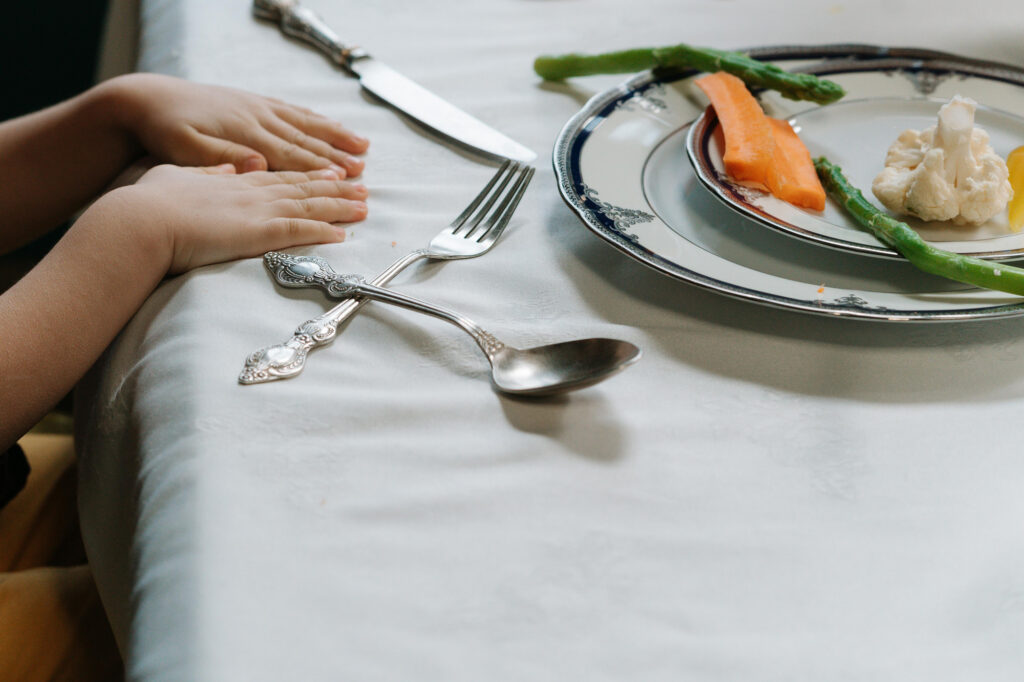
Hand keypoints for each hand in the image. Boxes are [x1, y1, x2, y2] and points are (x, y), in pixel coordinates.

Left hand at [100, 73, 368, 177]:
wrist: (146, 99)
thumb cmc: (164, 131)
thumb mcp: (185, 150)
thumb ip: (222, 159)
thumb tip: (258, 166)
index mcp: (245, 135)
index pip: (291, 155)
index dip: (320, 168)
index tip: (344, 179)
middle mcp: (257, 119)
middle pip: (306, 141)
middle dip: (337, 156)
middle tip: (363, 172)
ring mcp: (257, 108)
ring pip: (306, 124)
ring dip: (335, 136)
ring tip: (362, 146)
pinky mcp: (252, 103)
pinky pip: (293, 111)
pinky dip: (315, 120)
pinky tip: (328, 124)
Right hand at [100, 164, 367, 273]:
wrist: (138, 220)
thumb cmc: (147, 203)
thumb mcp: (176, 176)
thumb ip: (204, 172)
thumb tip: (224, 170)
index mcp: (233, 179)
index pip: (280, 176)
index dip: (308, 175)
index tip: (330, 172)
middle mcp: (251, 191)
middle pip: (303, 188)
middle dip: (336, 188)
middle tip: (362, 187)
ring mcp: (255, 211)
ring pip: (308, 207)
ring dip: (339, 208)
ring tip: (364, 207)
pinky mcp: (255, 233)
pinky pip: (298, 232)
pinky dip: (322, 232)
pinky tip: (342, 234)